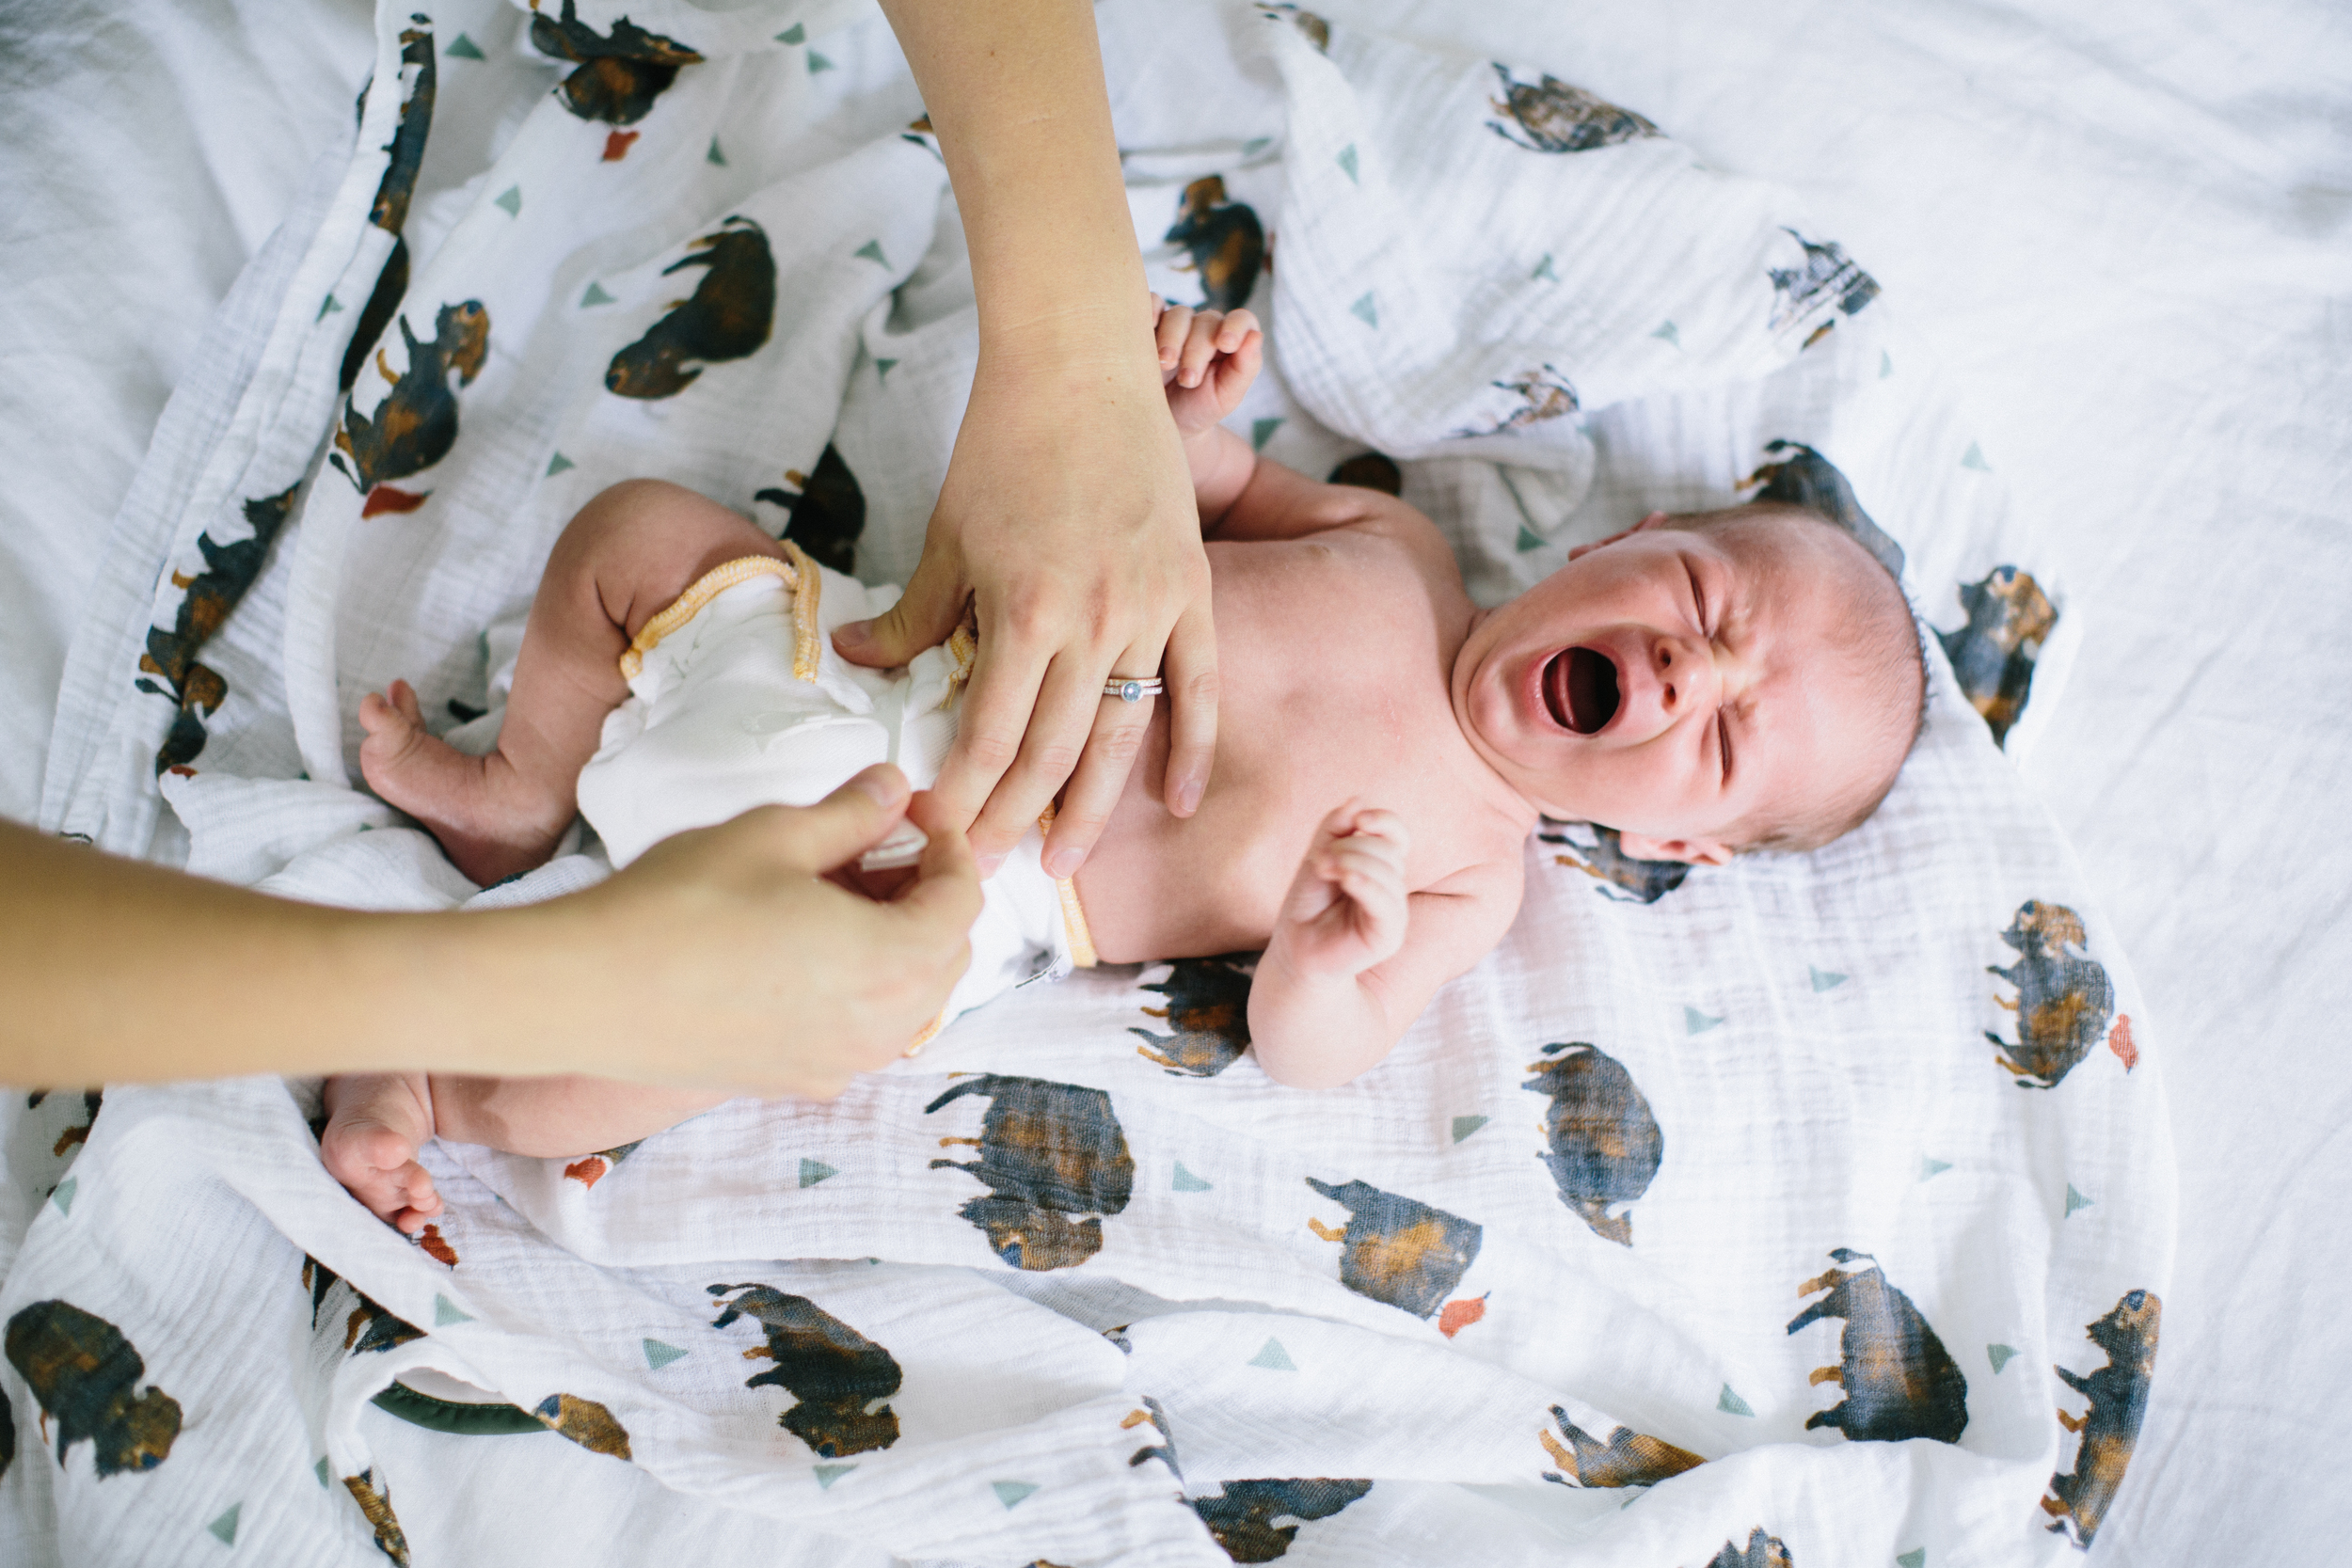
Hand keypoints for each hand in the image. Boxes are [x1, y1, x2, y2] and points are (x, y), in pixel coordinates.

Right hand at [527, 765, 981, 1097]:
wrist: (587, 991)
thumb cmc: (678, 906)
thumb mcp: (775, 835)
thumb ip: (853, 813)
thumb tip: (894, 788)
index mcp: (891, 963)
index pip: (963, 900)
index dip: (947, 844)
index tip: (912, 810)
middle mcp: (880, 1028)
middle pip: (946, 955)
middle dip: (926, 894)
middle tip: (874, 844)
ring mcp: (839, 1064)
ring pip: (909, 1000)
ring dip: (896, 942)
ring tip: (835, 890)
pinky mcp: (797, 1081)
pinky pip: (863, 1032)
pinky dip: (861, 987)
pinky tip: (805, 945)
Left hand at [832, 308, 1216, 877]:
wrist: (1079, 363)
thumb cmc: (1003, 441)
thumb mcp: (945, 533)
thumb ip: (913, 614)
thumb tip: (860, 663)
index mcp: (1024, 612)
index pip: (992, 735)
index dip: (964, 795)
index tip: (939, 837)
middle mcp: (1093, 623)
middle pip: (1054, 753)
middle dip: (1016, 820)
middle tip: (990, 869)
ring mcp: (1149, 610)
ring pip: (1121, 734)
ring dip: (1092, 807)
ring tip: (1063, 862)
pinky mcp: (1191, 591)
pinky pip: (1198, 686)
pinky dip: (1189, 746)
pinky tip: (1179, 800)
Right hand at [1154, 299, 1262, 436]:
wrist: (1165, 422)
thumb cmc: (1200, 409)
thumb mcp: (1226, 397)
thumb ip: (1244, 368)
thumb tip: (1256, 336)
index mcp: (1231, 342)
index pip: (1241, 321)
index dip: (1235, 327)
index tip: (1225, 344)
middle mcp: (1205, 328)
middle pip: (1206, 321)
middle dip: (1197, 350)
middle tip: (1188, 380)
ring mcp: (1177, 324)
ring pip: (1179, 314)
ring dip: (1172, 338)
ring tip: (1165, 364)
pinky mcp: (1149, 324)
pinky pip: (1152, 303)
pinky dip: (1149, 309)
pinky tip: (1147, 327)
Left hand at [1265, 805, 1410, 981]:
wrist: (1296, 952)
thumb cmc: (1308, 906)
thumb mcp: (1317, 858)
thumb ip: (1335, 830)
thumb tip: (1357, 799)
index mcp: (1380, 868)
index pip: (1397, 835)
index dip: (1384, 821)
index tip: (1359, 818)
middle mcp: (1392, 889)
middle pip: (1388, 850)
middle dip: (1351, 846)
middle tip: (1320, 861)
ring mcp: (1394, 913)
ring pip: (1388, 871)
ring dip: (1351, 862)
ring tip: (1324, 872)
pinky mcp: (1390, 935)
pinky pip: (1386, 901)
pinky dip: (1365, 883)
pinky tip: (1345, 880)